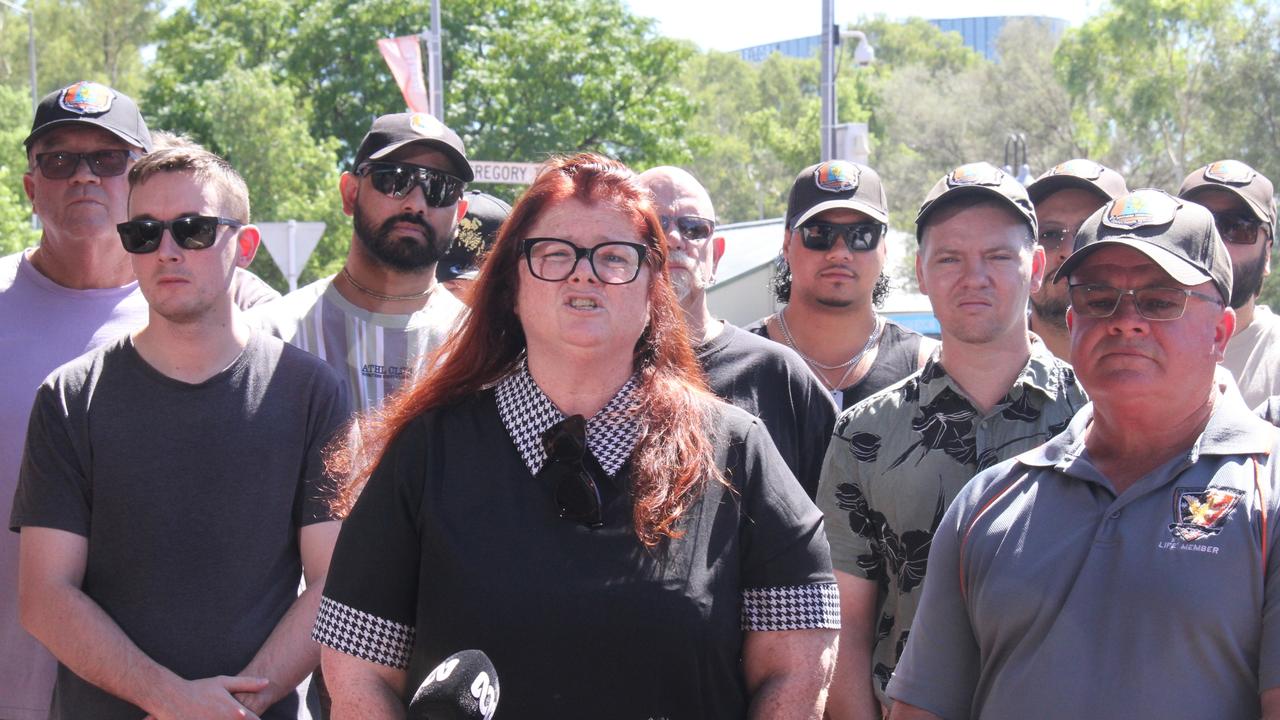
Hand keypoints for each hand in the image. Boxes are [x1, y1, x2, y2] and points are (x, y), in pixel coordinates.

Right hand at [144, 675, 268, 719]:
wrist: (171, 698)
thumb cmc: (199, 689)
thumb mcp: (224, 683)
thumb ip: (248, 684)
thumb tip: (267, 682)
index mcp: (236, 713)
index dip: (254, 719)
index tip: (252, 716)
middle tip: (231, 715)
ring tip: (218, 715)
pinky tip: (210, 719)